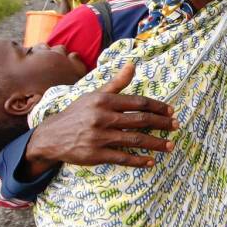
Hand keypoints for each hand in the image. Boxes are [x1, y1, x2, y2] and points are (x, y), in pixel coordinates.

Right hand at [22, 62, 176, 175]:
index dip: (158, 107)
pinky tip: (151, 161)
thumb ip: (117, 83)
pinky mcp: (95, 154)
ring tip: (170, 146)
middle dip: (162, 124)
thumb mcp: (94, 95)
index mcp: (104, 101)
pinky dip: (138, 160)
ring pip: (135, 140)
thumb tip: (133, 64)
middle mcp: (102, 117)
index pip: (138, 102)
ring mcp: (99, 137)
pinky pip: (122, 158)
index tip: (171, 111)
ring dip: (155, 143)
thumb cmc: (78, 113)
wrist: (50, 136)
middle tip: (176, 127)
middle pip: (140, 120)